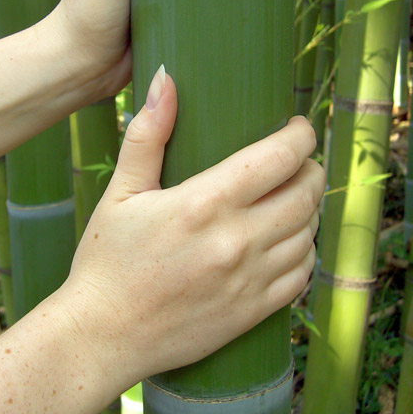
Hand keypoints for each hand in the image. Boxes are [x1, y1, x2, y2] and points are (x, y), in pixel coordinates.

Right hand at [63, 68, 324, 386]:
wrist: (102, 336)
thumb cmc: (106, 260)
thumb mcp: (121, 191)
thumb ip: (148, 133)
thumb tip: (166, 77)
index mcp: (206, 203)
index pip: (281, 156)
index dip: (301, 135)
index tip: (297, 128)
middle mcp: (237, 240)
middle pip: (307, 191)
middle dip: (310, 167)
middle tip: (296, 161)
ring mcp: (250, 279)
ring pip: (310, 231)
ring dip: (309, 207)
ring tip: (291, 196)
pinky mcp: (254, 312)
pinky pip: (303, 274)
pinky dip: (304, 250)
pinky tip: (287, 240)